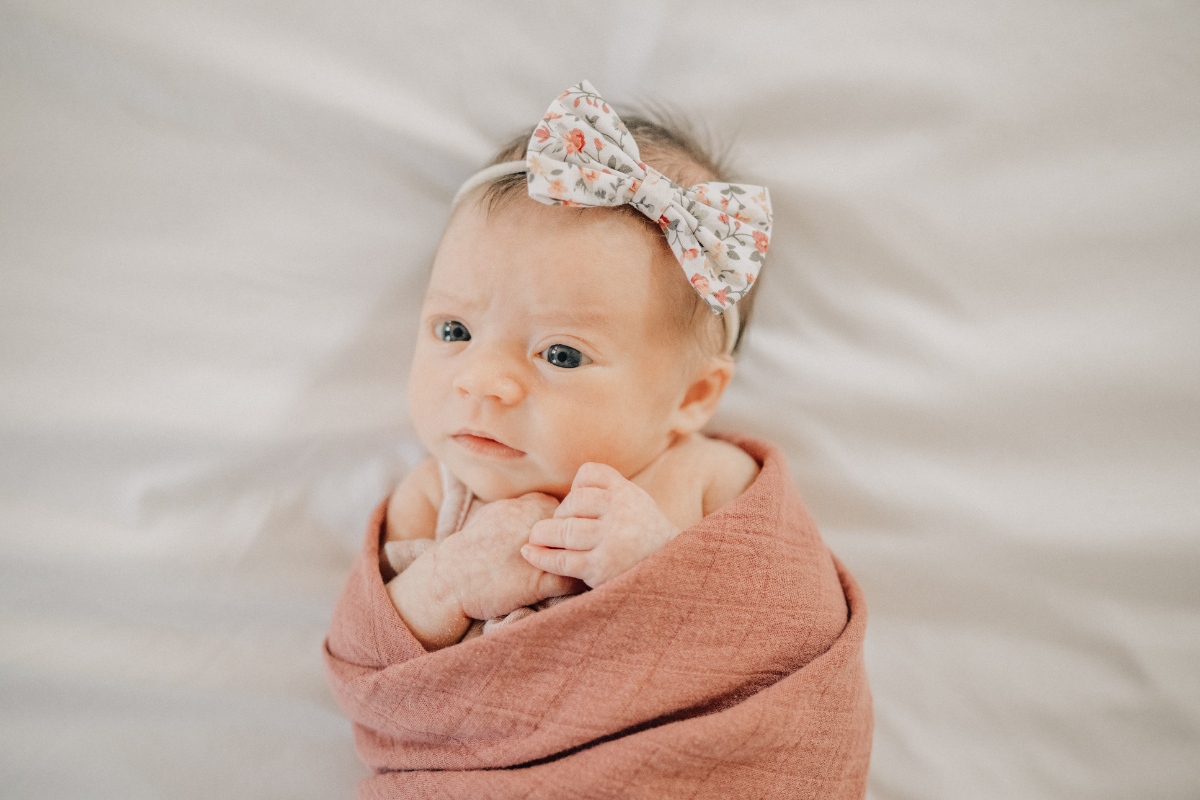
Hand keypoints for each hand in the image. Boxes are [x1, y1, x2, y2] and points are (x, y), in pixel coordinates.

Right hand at [387, 491, 582, 649]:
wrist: (450, 577)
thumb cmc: (472, 546)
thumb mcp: (498, 512)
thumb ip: (527, 507)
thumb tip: (552, 504)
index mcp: (531, 505)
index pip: (574, 508)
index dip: (582, 521)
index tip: (589, 531)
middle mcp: (538, 525)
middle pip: (584, 529)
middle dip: (593, 539)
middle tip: (602, 549)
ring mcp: (540, 554)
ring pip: (582, 554)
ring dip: (592, 561)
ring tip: (599, 567)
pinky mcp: (537, 583)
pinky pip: (573, 581)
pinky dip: (582, 583)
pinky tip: (585, 587)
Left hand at [522, 463, 680, 587]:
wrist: (670, 570)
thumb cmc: (642, 532)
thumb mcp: (634, 499)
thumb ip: (607, 487)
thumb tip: (569, 486)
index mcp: (627, 493)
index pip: (588, 474)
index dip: (575, 487)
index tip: (577, 505)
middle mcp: (620, 513)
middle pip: (573, 502)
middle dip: (559, 514)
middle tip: (560, 527)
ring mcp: (611, 541)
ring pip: (563, 529)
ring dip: (545, 534)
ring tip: (540, 538)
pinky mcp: (600, 568)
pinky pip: (561, 559)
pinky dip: (540, 555)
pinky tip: (529, 552)